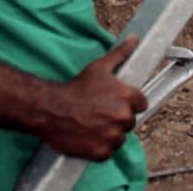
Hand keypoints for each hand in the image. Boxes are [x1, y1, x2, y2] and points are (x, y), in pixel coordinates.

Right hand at [38, 37, 148, 160]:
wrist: (51, 109)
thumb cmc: (76, 87)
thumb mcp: (100, 67)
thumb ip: (121, 53)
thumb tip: (135, 38)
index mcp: (128, 97)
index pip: (142, 104)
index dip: (130, 104)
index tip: (116, 103)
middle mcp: (123, 117)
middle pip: (130, 123)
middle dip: (118, 119)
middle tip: (100, 113)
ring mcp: (112, 136)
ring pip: (119, 139)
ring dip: (110, 135)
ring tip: (93, 125)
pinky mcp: (100, 152)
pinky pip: (107, 153)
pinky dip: (99, 148)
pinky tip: (89, 138)